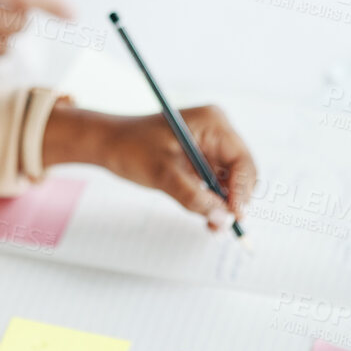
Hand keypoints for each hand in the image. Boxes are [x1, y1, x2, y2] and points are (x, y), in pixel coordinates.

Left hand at [43, 104, 257, 231]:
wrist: (108, 144)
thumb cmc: (130, 149)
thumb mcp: (162, 174)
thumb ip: (193, 197)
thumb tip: (223, 219)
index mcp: (212, 123)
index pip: (242, 160)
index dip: (242, 190)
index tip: (235, 217)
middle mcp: (217, 131)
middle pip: (242, 172)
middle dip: (234, 200)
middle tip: (222, 226)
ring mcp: (210, 145)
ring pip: (231, 182)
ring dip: (224, 205)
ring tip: (213, 227)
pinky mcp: (202, 159)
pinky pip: (217, 184)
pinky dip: (213, 202)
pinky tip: (207, 219)